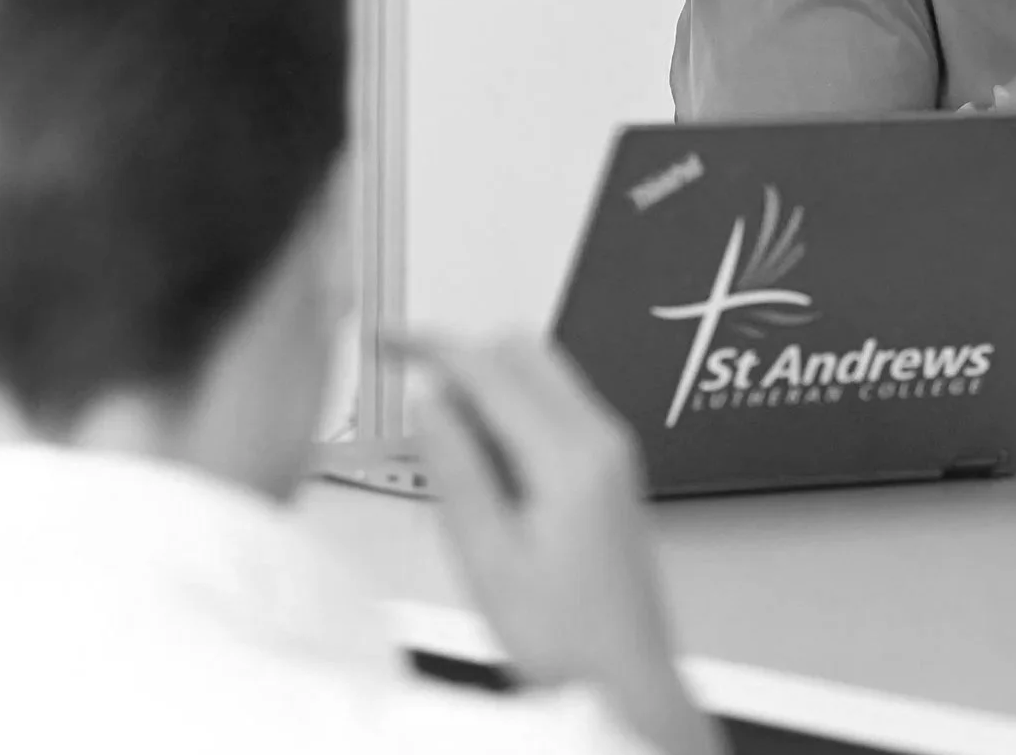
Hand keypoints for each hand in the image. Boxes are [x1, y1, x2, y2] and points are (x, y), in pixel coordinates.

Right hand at [392, 333, 724, 754]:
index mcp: (572, 457)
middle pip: (525, 353)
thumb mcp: (486, 557)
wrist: (624, 675)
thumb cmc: (566, 637)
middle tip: (414, 403)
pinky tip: (484, 475)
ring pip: (541, 379)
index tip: (392, 340)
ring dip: (487, 394)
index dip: (433, 345)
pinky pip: (556, 413)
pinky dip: (511, 420)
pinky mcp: (611, 469)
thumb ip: (456, 470)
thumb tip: (431, 404)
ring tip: (446, 459)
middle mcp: (603, 441)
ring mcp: (613, 452)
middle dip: (463, 362)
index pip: (493, 367)